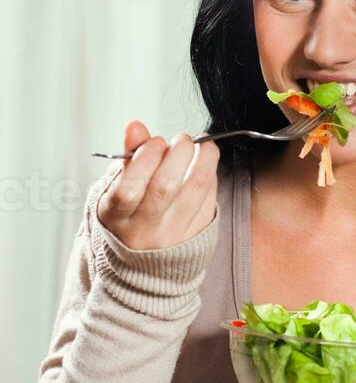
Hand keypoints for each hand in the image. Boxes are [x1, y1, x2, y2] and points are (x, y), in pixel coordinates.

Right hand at [98, 119, 219, 249]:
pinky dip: (210, 175)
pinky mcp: (196, 236)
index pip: (129, 188)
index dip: (145, 159)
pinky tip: (205, 165)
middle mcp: (144, 231)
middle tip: (181, 139)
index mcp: (118, 217)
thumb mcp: (118, 185)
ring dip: (203, 159)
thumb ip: (129, 154)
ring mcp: (172, 236)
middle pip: (164, 188)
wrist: (144, 256)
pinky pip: (209, 199)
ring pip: (194, 191)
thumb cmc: (130, 210)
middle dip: (178, 154)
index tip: (156, 141)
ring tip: (202, 144)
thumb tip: (135, 126)